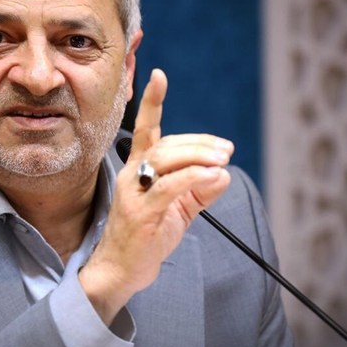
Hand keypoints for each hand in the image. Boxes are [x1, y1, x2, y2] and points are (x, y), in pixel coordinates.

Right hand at [79, 68, 233, 324]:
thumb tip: (223, 175)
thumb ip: (198, 190)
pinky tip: (215, 178)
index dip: (151, 102)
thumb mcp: (177, 209)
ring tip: (223, 161)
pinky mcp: (141, 214)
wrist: (120, 271)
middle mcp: (131, 175)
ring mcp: (134, 194)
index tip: (159, 76)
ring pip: (165, 160)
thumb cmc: (145, 237)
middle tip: (226, 150)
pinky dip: (194, 179)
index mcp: (137, 169)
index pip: (145, 129)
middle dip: (198, 143)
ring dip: (199, 157)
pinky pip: (169, 188)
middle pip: (164, 144)